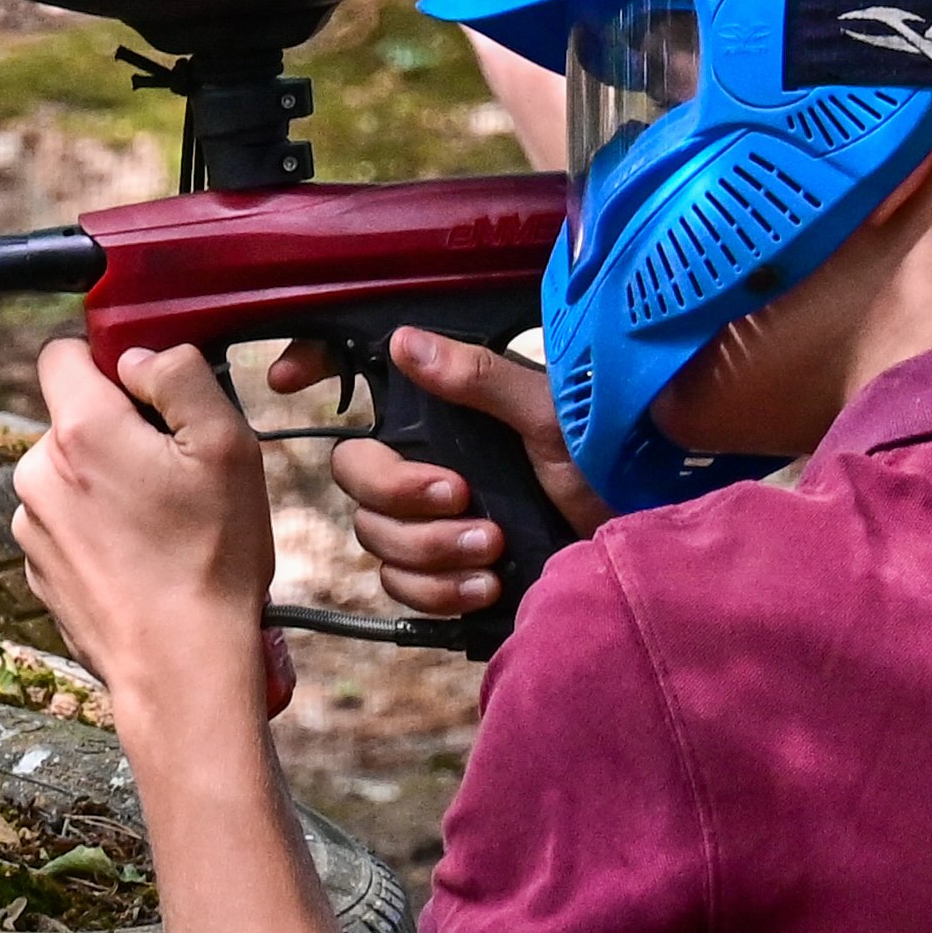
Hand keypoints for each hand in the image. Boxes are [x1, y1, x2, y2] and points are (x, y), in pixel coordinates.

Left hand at [13, 340, 283, 742]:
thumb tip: (139, 356)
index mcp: (80, 432)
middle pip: (73, 418)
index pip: (62, 352)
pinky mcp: (39, 569)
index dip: (109, 361)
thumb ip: (179, 375)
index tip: (152, 395)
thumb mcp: (227, 445)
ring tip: (164, 525)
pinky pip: (68, 523)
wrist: (180, 667)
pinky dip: (99, 529)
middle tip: (177, 472)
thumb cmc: (211, 559)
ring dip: (109, 483)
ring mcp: (33, 526)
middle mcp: (38, 473)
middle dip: (120, 431)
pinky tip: (143, 558)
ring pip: (71, 473)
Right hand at [263, 325, 598, 622]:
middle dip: (404, 498)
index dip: (319, 369)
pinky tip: (488, 586)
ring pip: (376, 539)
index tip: (288, 383)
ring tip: (493, 549)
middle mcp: (434, 462)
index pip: (366, 382)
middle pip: (356, 478)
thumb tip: (406, 340)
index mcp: (453, 415)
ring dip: (432, 551)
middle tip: (464, 500)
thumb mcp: (553, 415)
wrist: (643, 555)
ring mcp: (437, 521)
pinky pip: (401, 588)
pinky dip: (440, 591)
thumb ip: (480, 379)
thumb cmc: (611, 469)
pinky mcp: (448, 575)